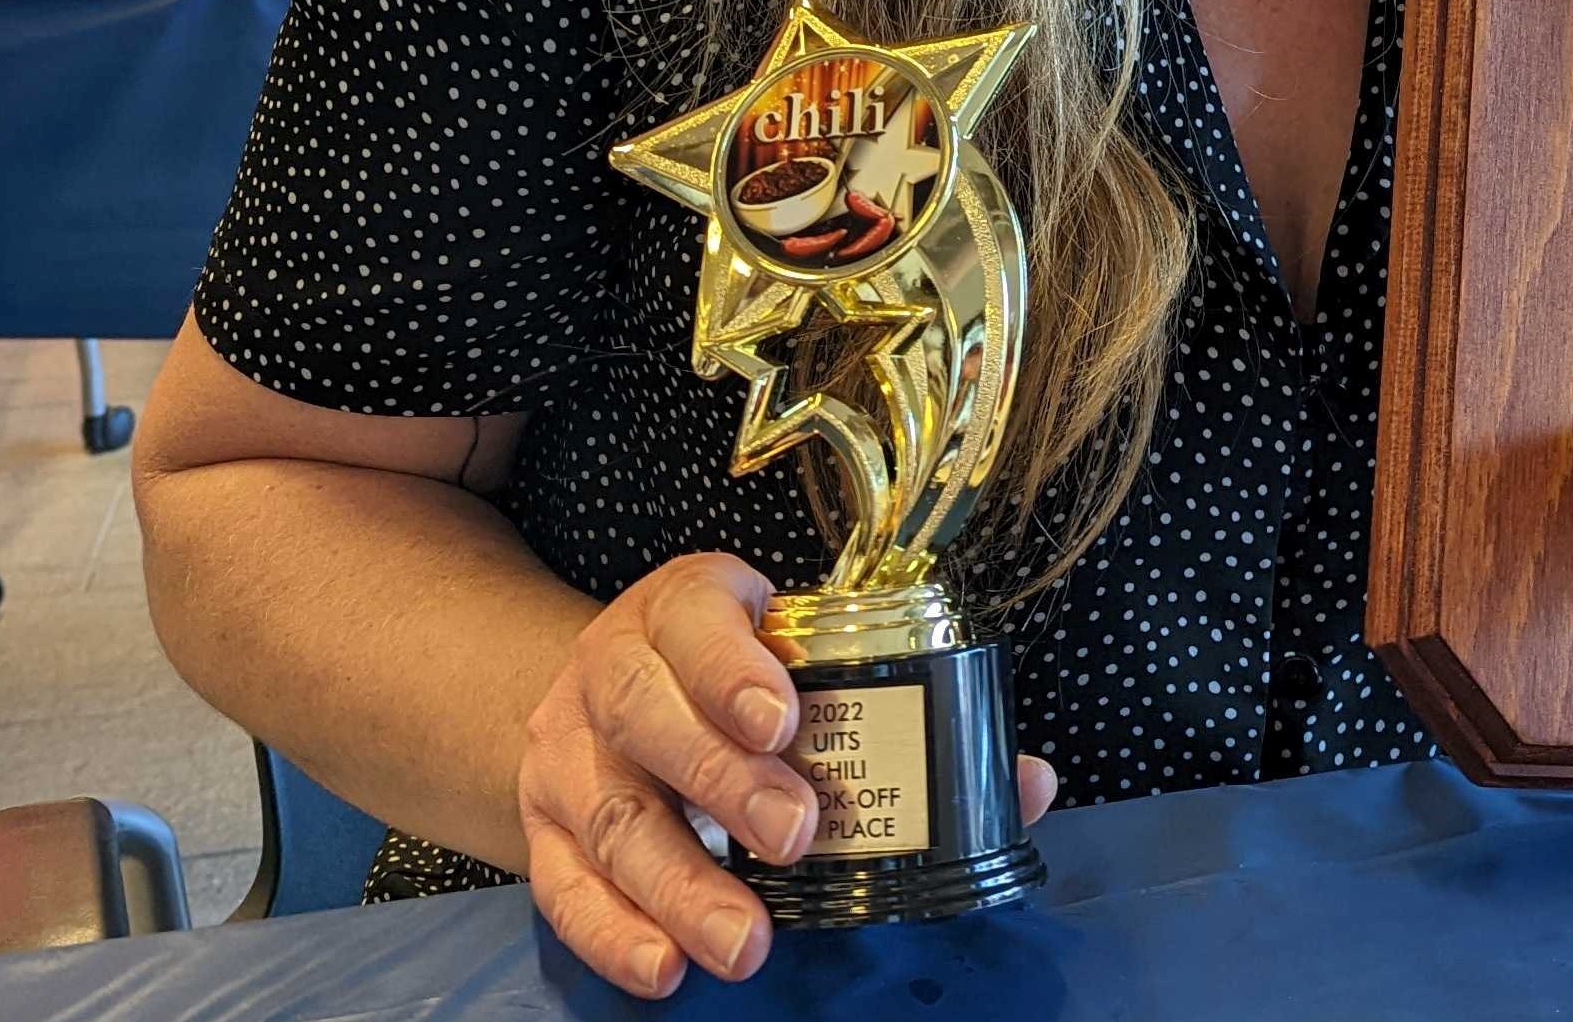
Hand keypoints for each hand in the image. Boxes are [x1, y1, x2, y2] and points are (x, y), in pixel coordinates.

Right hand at [518, 553, 1054, 998]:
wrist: (601, 691)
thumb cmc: (728, 677)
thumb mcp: (795, 657)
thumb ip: (905, 714)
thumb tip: (1029, 784)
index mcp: (683, 605)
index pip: (695, 618)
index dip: (734, 667)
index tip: (787, 720)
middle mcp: (612, 667)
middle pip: (647, 715)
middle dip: (722, 780)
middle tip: (794, 836)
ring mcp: (568, 749)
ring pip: (611, 810)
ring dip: (678, 882)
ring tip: (744, 941)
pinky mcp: (542, 825)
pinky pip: (564, 883)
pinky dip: (611, 931)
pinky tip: (663, 967)